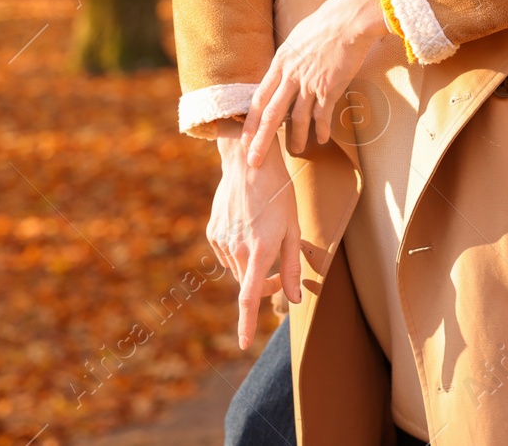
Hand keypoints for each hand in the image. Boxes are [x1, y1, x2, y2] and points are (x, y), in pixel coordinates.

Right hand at [208, 121, 300, 348]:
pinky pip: (227, 254)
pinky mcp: (213, 232)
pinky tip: (249, 228)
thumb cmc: (280, 194)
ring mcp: (221, 241)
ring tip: (266, 238)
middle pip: (249, 284)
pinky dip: (239, 252)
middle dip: (265, 285)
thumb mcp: (294, 229)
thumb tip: (294, 299)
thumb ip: (293, 266)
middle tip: (282, 270)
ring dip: (252, 267)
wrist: (248, 163)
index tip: (244, 344)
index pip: (250, 297)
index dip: (247, 323)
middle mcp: (236, 250)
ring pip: (238, 270)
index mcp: (259, 251)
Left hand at [243, 0, 387, 163]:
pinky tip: (322, 139)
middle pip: (271, 114)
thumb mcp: (297, 38)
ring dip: (296, 138)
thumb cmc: (326, 23)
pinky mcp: (330, 88)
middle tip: (254, 161)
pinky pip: (322, 115)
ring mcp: (310, 83)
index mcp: (280, 63)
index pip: (259, 97)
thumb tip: (285, 67)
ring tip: (296, 152)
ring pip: (297, 119)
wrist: (348, 20)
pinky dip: (321, 129)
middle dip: (261, 141)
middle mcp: (291, 76)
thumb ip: (290, 57)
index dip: (250, 121)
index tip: (244, 137)